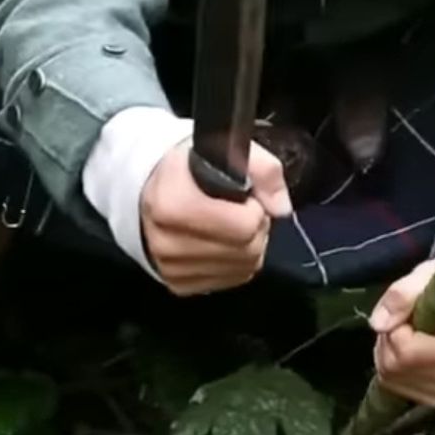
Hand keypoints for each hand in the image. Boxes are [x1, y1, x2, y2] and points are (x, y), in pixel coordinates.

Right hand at [140, 140, 290, 295]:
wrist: (153, 190)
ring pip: (243, 268)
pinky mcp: (177, 284)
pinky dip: (237, 263)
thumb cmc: (193, 169)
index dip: (255, 208)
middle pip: (248, 250)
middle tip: (244, 210)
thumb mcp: (228, 150)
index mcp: (172, 204)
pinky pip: (230, 281)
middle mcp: (166, 242)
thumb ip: (265, 170)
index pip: (244, 226)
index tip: (245, 196)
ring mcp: (169, 267)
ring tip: (233, 224)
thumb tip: (281, 208)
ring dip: (250, 246)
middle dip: (257, 228)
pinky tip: (225, 242)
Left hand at [369, 258, 434, 406]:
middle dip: (388, 342)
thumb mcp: (424, 278)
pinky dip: (395, 373)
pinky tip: (409, 355)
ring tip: (406, 336)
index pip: (406, 351)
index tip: (406, 313)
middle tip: (402, 322)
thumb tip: (379, 324)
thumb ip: (401, 295)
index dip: (395, 328)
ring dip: (388, 356)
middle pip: (396, 367)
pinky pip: (399, 391)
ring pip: (393, 380)